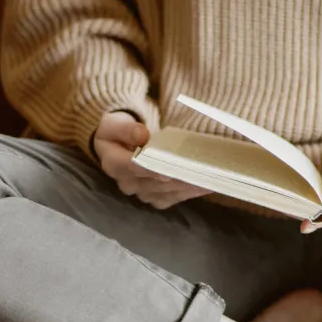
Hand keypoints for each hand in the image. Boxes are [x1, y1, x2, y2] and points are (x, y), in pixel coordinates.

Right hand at [93, 112, 209, 208]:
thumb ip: (125, 129)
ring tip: (208, 179)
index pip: (133, 168)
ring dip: (188, 186)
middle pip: (155, 183)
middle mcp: (127, 184)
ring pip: (167, 193)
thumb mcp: (114, 124)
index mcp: (113, 164)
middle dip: (177, 178)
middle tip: (199, 172)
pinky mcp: (156, 198)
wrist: (118, 147)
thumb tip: (142, 135)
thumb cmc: (117, 132)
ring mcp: (142, 193)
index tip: (169, 169)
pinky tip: (207, 186)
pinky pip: (174, 198)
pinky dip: (191, 192)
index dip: (152, 169)